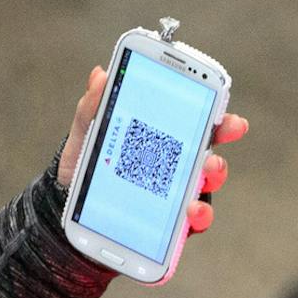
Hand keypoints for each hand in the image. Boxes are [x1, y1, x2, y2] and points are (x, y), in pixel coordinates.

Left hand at [56, 64, 249, 236]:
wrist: (67, 206)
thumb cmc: (86, 166)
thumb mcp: (87, 134)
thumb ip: (93, 107)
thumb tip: (100, 74)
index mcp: (163, 139)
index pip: (197, 123)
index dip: (219, 119)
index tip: (231, 118)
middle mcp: (176, 166)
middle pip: (210, 151)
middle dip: (223, 144)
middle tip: (222, 139)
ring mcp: (176, 195)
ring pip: (206, 184)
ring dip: (214, 176)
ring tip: (206, 171)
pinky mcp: (169, 223)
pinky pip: (192, 222)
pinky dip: (198, 217)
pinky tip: (191, 211)